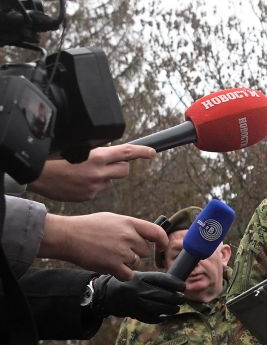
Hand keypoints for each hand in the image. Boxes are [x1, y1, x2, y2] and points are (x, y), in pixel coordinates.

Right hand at [28, 144, 155, 201]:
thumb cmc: (53, 157)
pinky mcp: (88, 196)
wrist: (35, 175)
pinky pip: (98, 189)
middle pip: (124, 170)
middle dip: (120, 165)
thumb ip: (96, 149)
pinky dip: (92, 185)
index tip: (152, 152)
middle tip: (109, 162)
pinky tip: (77, 181)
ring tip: (83, 172)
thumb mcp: (76, 147)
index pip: (126, 153)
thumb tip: (110, 148)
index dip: (142, 151)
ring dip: (104, 175)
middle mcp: (99, 173)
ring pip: (110, 180)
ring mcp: (94, 187)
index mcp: (97, 157)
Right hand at [39, 212, 168, 279]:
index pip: (157, 232)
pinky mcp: (114, 265)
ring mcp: (122, 251)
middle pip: (145, 251)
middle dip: (135, 253)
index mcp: (129, 223)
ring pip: (136, 263)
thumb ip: (130, 227)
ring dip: (126, 263)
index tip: (161, 247)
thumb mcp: (112, 219)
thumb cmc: (88, 227)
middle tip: (117, 250)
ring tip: (109, 255)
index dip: (163, 241)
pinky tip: (112, 268)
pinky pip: (128, 275)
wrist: (67, 236)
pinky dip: (122, 274)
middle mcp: (128, 236)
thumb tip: (145, 237)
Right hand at [95, 271, 184, 322]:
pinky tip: (164, 316)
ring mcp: (136, 302)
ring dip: (171, 309)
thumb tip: (178, 287)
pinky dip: (160, 318)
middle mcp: (138, 290)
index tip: (183, 287)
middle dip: (176, 298)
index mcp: (141, 278)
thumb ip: (157, 281)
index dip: (175, 284)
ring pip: (159, 308)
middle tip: (182, 299)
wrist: (107, 294)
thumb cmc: (130, 284)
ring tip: (176, 308)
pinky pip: (151, 318)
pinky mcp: (134, 313)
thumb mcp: (141, 277)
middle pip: (163, 295)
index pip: (163, 279)